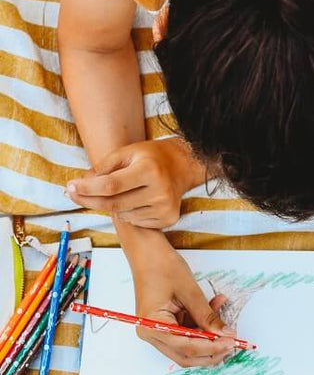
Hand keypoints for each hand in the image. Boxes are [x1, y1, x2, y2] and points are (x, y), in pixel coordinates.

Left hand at [66, 138, 205, 228]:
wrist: (182, 167)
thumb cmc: (150, 158)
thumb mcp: (127, 153)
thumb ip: (103, 167)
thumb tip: (80, 186)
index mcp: (149, 170)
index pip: (112, 185)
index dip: (88, 189)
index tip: (70, 188)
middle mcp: (160, 191)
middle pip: (114, 204)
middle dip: (90, 200)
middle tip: (74, 194)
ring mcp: (165, 207)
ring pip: (123, 215)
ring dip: (112, 206)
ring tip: (118, 193)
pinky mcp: (169, 219)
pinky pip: (136, 221)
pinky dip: (127, 213)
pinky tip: (134, 200)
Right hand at [123, 227, 235, 366]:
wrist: (147, 250)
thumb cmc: (162, 266)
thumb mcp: (190, 292)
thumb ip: (207, 316)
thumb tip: (226, 334)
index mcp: (152, 326)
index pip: (186, 347)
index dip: (211, 348)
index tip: (231, 343)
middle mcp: (151, 333)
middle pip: (185, 354)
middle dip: (211, 351)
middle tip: (232, 342)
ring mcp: (156, 330)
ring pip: (187, 345)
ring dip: (208, 335)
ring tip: (225, 319)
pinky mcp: (163, 323)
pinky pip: (186, 331)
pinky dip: (202, 324)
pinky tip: (215, 307)